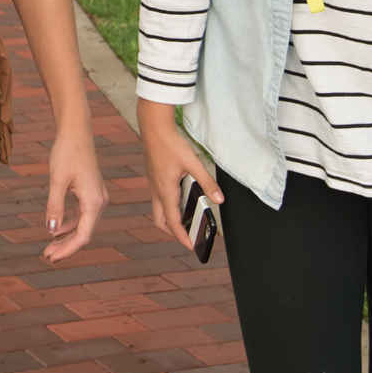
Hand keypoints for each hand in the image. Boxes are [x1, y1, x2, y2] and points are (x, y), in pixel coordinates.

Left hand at [43, 127, 108, 262]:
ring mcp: (96, 196)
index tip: (50, 257)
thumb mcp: (57, 180)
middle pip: (83, 232)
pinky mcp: (90, 191)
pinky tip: (56, 228)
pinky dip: (69, 222)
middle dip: (65, 246)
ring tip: (49, 246)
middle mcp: (99, 201)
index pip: (82, 236)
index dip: (67, 249)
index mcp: (94, 202)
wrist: (76, 131)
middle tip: (46, 256)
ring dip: (66, 235)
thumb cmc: (67, 153)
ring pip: (82, 224)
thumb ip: (54, 206)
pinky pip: (81, 213)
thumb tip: (51, 231)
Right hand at [137, 99, 220, 253]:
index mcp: (166, 190)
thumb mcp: (193, 163)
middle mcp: (156, 190)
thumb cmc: (171, 143)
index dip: (182, 236)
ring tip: (186, 219)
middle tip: (187, 235)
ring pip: (158, 209)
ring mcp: (153, 183)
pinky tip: (180, 197)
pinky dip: (168, 205)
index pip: (173, 221)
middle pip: (160, 220)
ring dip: (169, 218)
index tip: (191, 246)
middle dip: (172, 231)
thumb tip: (219, 200)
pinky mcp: (153, 176)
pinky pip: (158, 197)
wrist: (153, 126)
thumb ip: (207, 182)